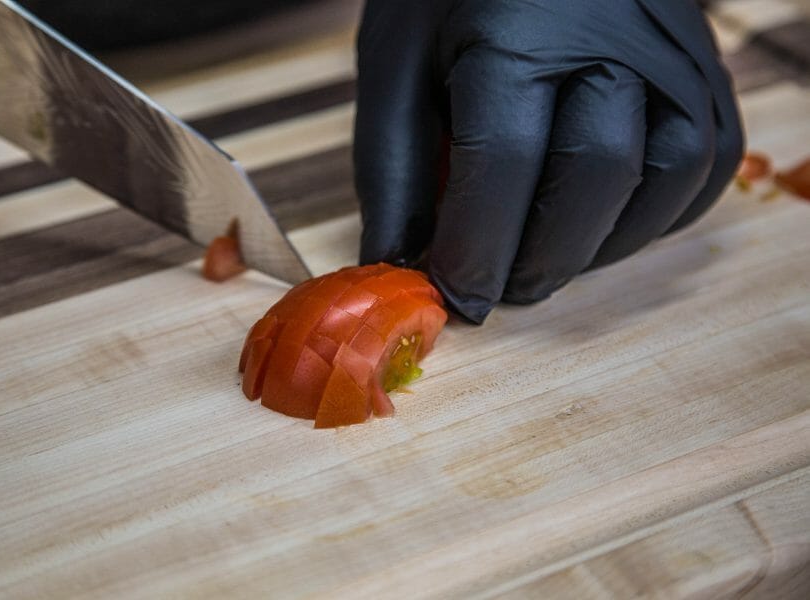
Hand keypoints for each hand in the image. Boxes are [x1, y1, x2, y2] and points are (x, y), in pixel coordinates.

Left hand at [354, 0, 742, 322]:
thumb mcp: (396, 65)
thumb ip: (393, 166)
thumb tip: (397, 263)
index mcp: (518, 30)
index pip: (506, 162)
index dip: (479, 248)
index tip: (456, 298)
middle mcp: (612, 35)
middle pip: (598, 173)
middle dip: (543, 256)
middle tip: (500, 287)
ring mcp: (673, 49)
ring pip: (668, 174)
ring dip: (603, 242)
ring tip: (544, 255)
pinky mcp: (703, 68)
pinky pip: (705, 162)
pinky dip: (655, 214)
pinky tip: (598, 222)